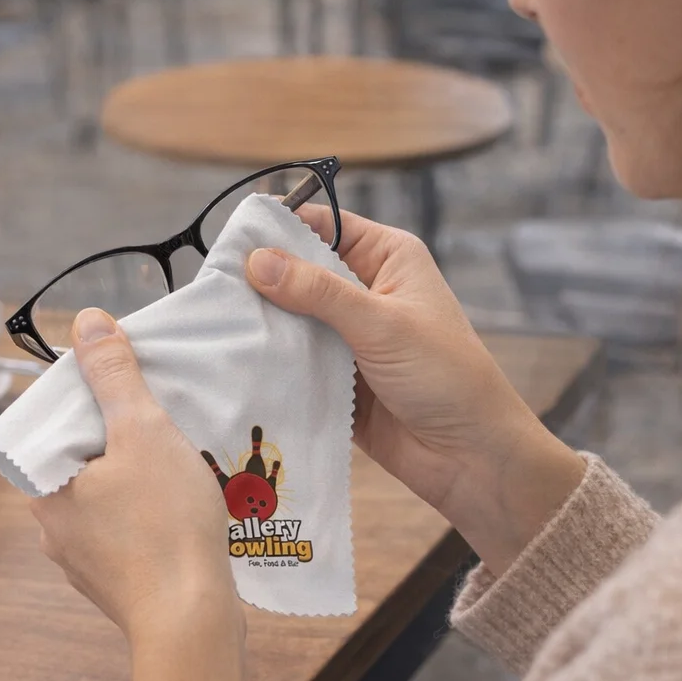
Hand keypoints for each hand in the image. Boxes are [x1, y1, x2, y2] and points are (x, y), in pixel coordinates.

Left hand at [30, 308, 239, 644]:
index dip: (92, 398)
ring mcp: (84, 560)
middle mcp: (52, 528)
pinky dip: (150, 512)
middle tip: (165, 421)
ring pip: (107, 495)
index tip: (132, 390)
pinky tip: (184, 507)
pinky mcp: (117, 581)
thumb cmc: (165, 526)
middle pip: (82, 458)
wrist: (193, 624)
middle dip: (121, 437)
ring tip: (182, 462)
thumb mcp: (143, 432)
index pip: (53, 422)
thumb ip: (114, 376)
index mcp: (42, 488)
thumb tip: (87, 321)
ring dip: (139, 476)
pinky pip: (128, 529)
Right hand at [246, 208, 585, 574]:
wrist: (469, 455)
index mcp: (387, 258)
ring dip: (264, 322)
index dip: (281, 228)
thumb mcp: (381, 323)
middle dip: (262, 279)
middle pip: (300, 271)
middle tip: (213, 286)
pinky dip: (273, 360)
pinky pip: (295, 360)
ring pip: (293, 318)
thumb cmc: (444, 376)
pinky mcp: (335, 377)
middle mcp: (365, 291)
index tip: (234, 240)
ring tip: (216, 322)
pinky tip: (238, 359)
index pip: (323, 225)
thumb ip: (318, 292)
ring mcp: (348, 336)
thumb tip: (256, 260)